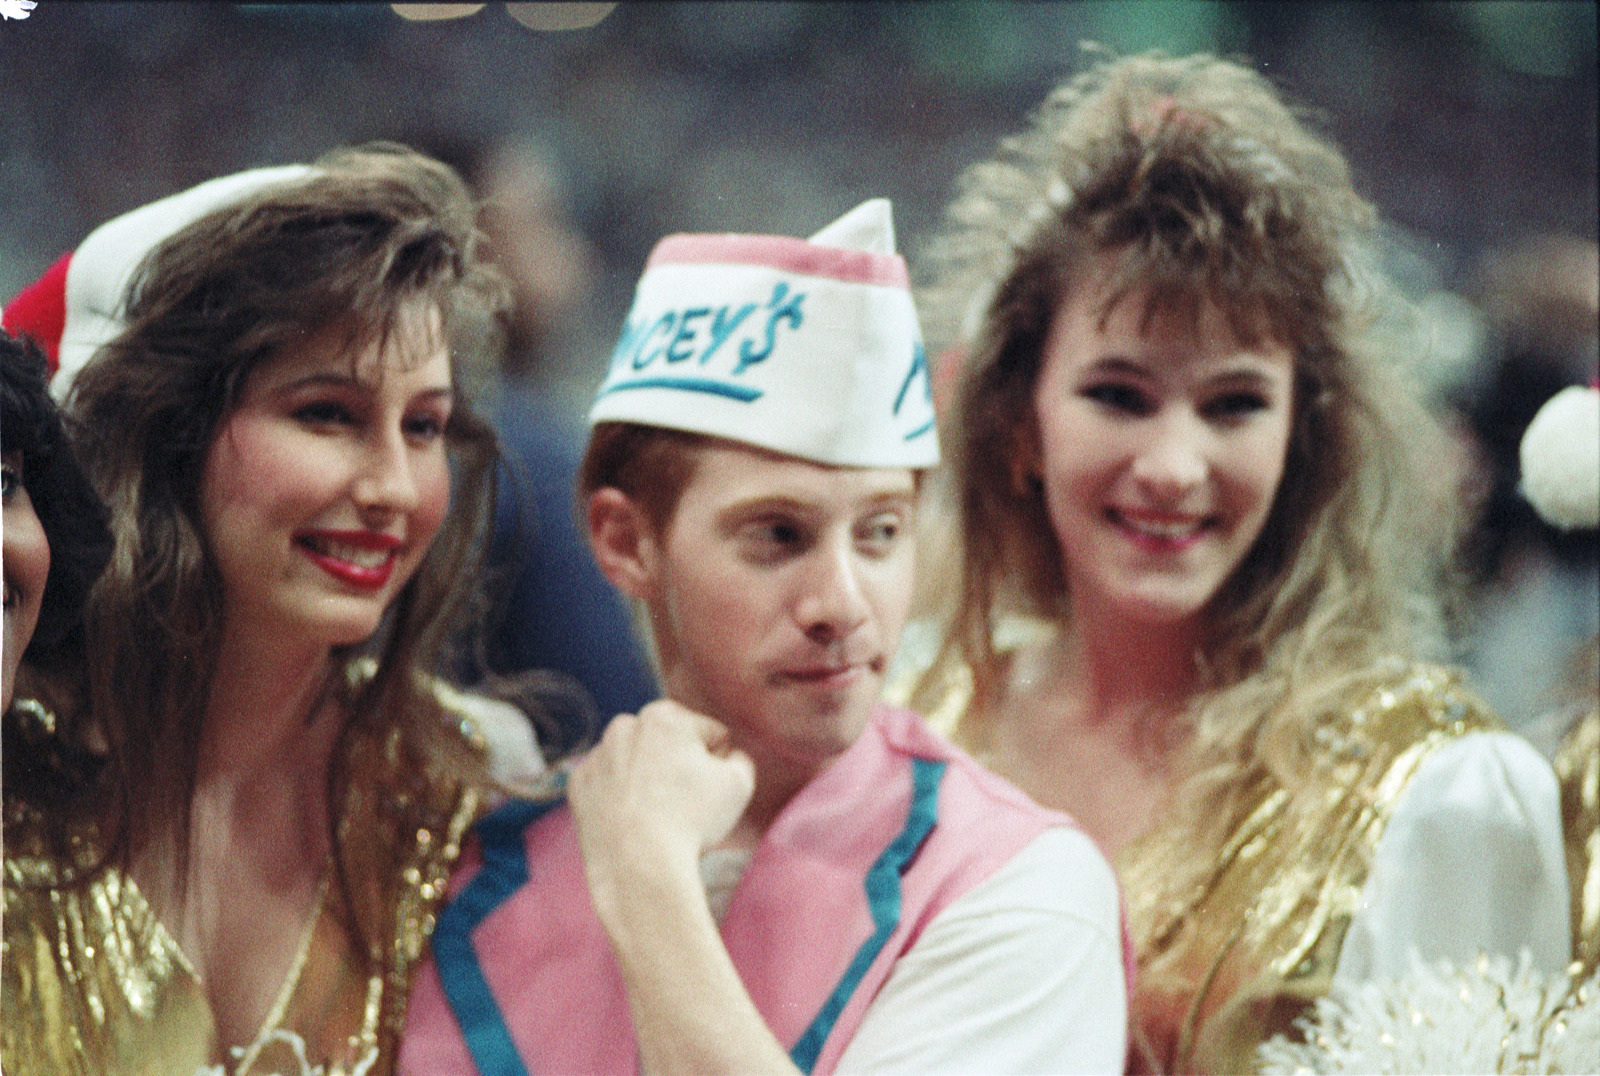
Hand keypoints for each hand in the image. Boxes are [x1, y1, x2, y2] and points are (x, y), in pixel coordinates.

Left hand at [567, 700, 756, 913]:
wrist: (639, 865)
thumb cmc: (692, 820)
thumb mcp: (739, 783)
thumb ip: (739, 759)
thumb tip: (727, 757)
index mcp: (664, 716)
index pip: (708, 735)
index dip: (718, 764)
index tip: (710, 790)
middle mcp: (624, 727)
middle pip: (667, 745)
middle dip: (678, 766)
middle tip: (685, 804)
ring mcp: (597, 756)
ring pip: (635, 763)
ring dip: (648, 780)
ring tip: (658, 817)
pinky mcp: (578, 786)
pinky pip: (608, 787)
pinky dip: (620, 799)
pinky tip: (632, 821)